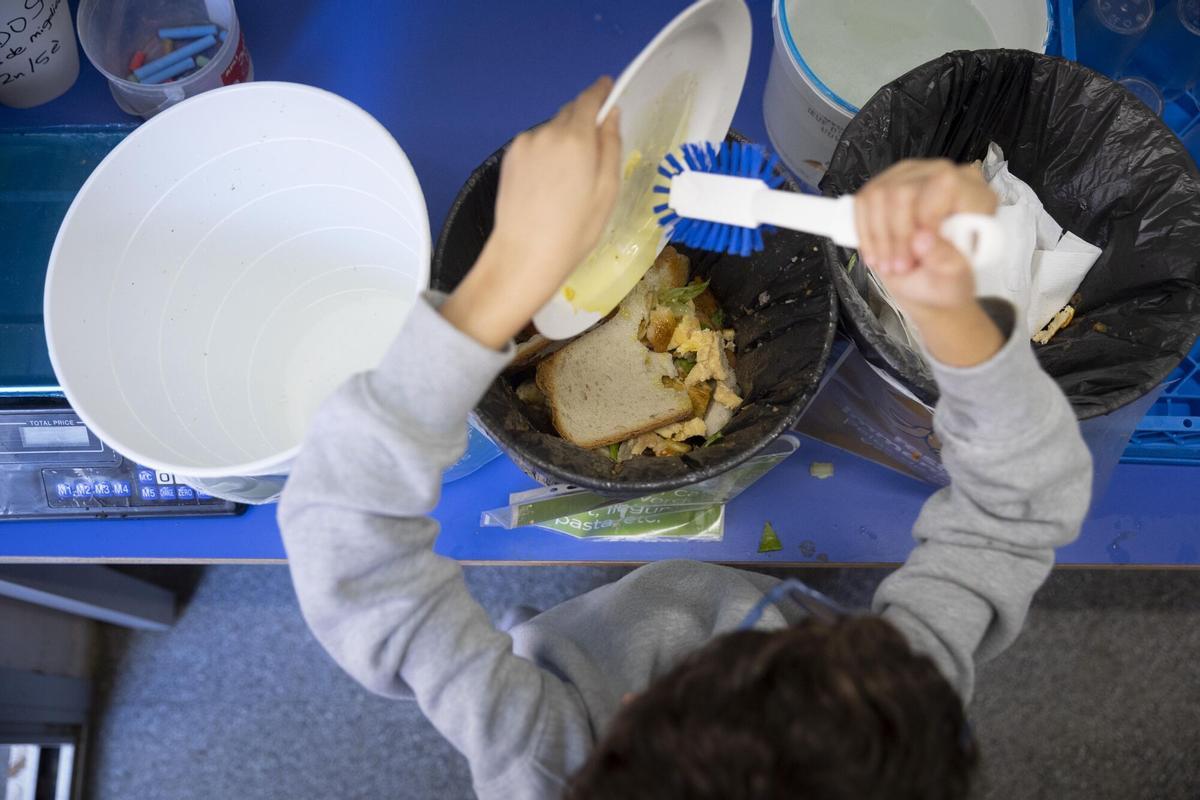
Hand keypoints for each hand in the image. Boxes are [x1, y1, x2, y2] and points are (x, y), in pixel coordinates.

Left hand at [442, 77, 621, 348]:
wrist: (524, 256)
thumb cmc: (575, 230)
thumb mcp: (607, 190)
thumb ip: (610, 146)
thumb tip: (611, 114)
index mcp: (575, 137)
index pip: (589, 99)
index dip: (601, 91)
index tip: (609, 88)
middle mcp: (547, 132)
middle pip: (569, 113)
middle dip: (583, 121)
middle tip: (594, 149)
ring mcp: (524, 144)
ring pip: (551, 130)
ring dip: (563, 140)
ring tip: (570, 177)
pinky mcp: (509, 159)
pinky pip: (535, 145)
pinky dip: (546, 153)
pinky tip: (550, 183)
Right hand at [854, 159, 1003, 366]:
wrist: (927, 283)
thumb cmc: (946, 281)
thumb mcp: (953, 280)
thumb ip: (944, 259)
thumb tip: (922, 240)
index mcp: (974, 195)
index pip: (945, 183)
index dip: (925, 215)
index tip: (918, 250)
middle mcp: (943, 176)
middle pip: (903, 190)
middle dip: (897, 235)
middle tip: (901, 266)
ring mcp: (911, 176)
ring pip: (879, 196)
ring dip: (879, 237)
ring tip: (889, 265)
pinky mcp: (885, 184)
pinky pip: (863, 202)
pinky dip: (865, 233)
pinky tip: (876, 254)